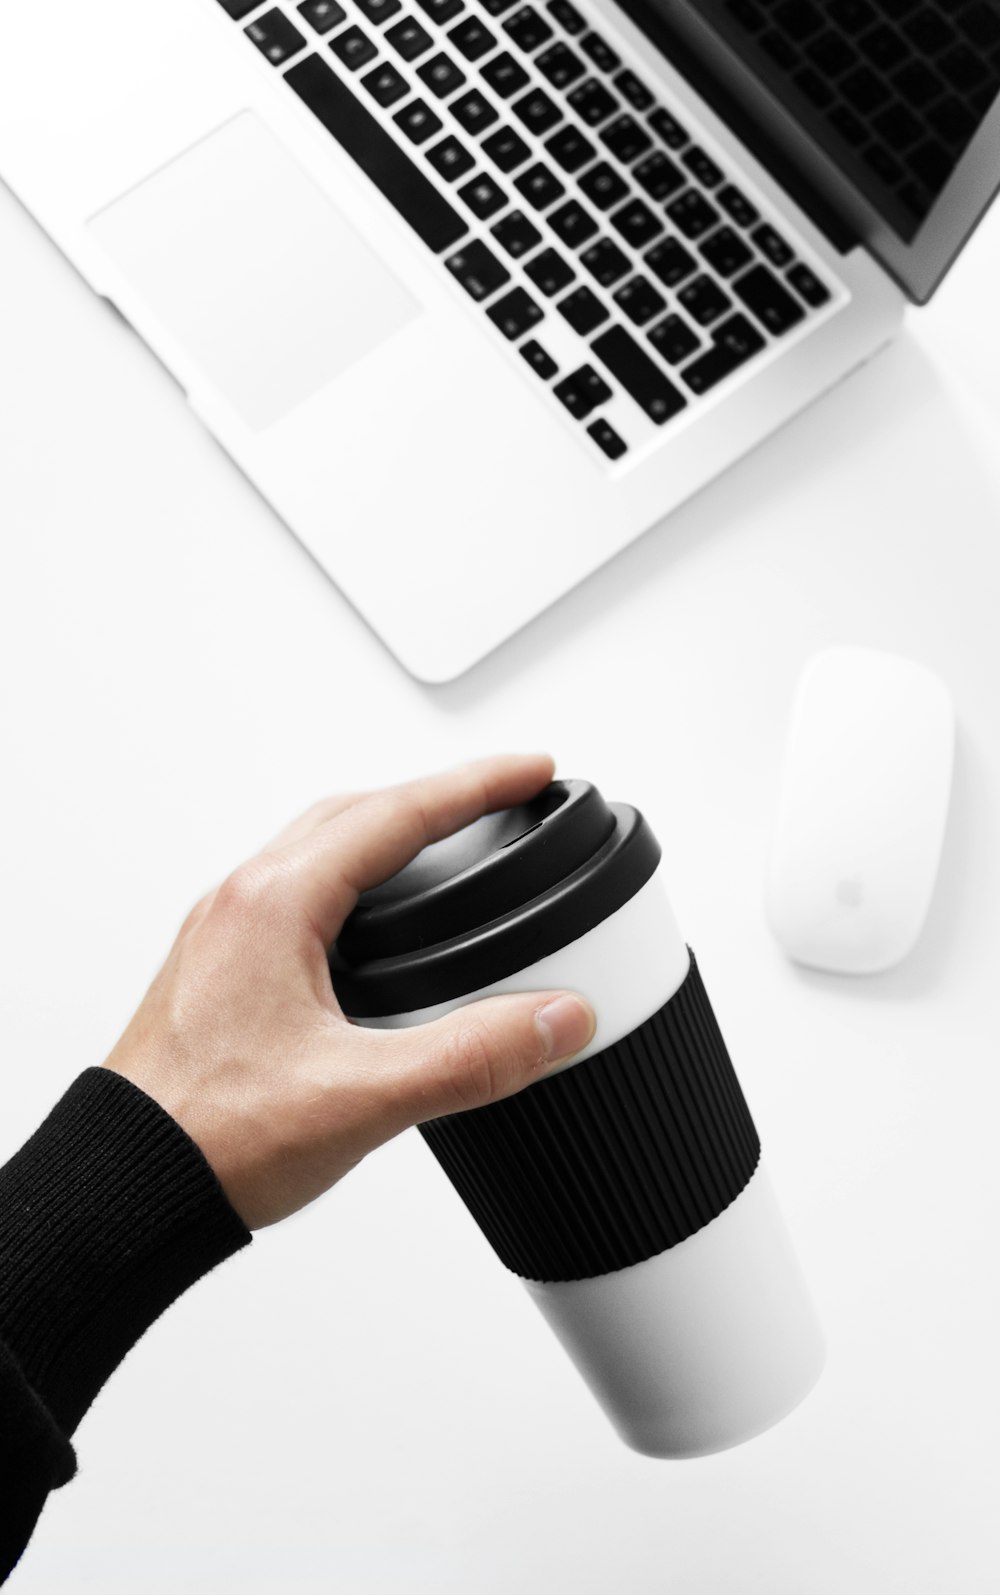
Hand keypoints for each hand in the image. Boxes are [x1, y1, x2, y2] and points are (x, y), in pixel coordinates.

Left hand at [103, 754, 595, 1228]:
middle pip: (354, 812)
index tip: (533, 771)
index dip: (477, 786)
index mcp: (273, 905)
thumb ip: (472, 1057)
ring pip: (318, 848)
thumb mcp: (361, 1097)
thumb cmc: (210, 1137)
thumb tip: (558, 1018)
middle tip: (501, 795)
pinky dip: (351, 877)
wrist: (126, 1189)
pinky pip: (295, 890)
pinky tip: (374, 920)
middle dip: (436, 795)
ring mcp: (223, 935)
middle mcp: (241, 904)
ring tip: (448, 841)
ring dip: (387, 830)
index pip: (397, 813)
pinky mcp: (219, 971)